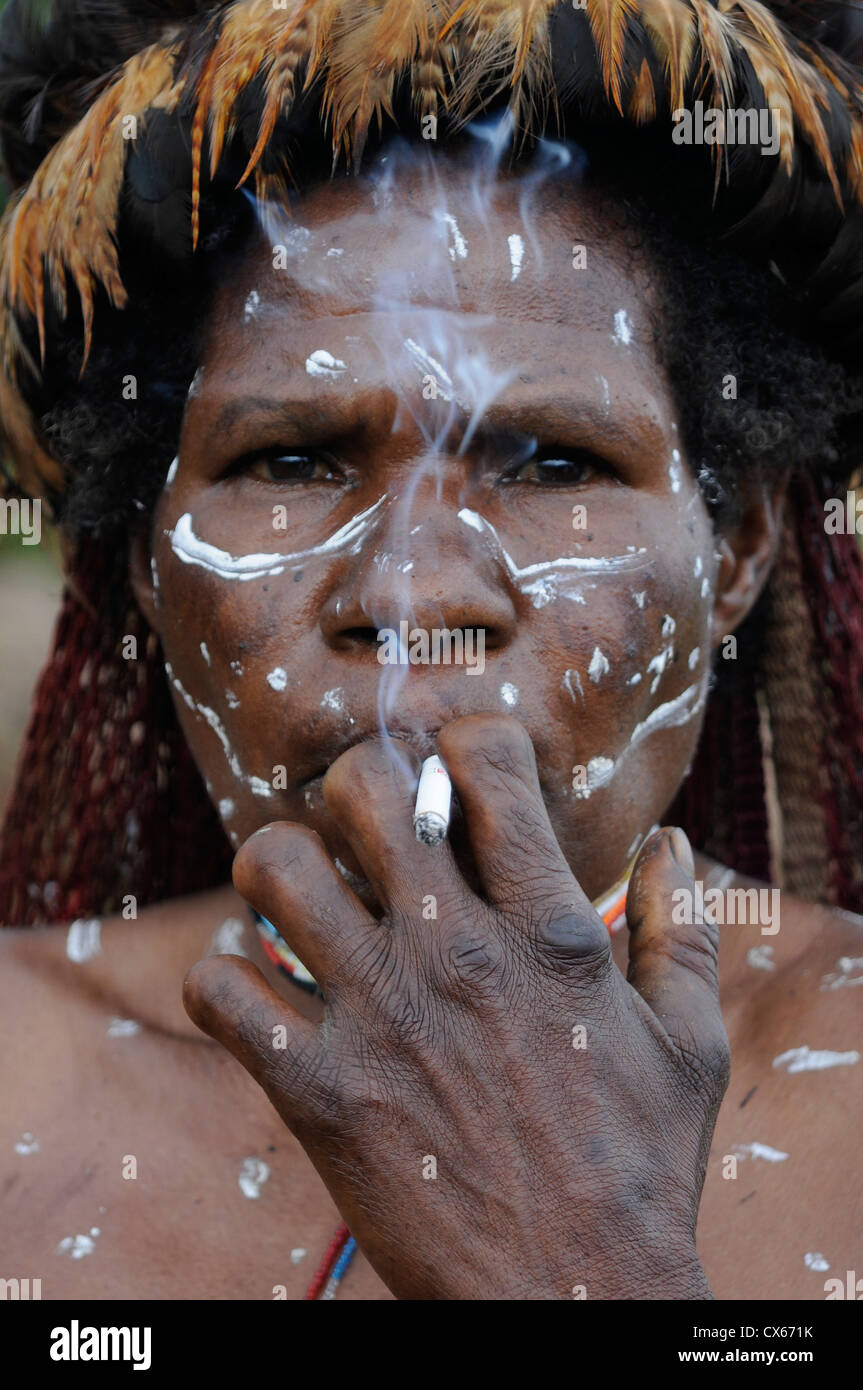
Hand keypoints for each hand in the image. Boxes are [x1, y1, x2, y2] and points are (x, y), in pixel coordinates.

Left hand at [184, 714, 727, 1299]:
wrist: (573, 1303)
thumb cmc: (638, 1167)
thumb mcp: (690, 1042)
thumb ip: (683, 926)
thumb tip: (671, 839)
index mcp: (549, 928)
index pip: (484, 761)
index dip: (466, 744)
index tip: (462, 778)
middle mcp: (456, 952)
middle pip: (362, 788)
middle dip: (358, 789)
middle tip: (369, 832)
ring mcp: (379, 1018)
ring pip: (272, 867)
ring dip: (276, 868)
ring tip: (301, 897)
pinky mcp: (317, 1092)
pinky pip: (220, 989)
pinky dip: (225, 979)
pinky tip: (261, 993)